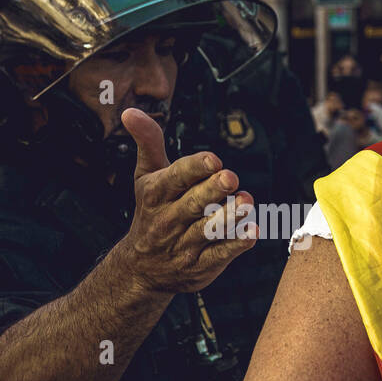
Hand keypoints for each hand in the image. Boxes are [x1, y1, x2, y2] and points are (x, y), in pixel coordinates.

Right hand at [114, 107, 256, 294]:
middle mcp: (167, 220)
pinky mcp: (199, 266)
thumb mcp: (145, 176)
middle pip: (192, 204)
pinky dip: (235, 245)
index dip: (194, 168)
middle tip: (231, 177)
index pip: (175, 178)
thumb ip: (147, 142)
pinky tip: (251, 232)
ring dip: (228, 216)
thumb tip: (130, 111)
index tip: (212, 160)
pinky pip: (218, 255)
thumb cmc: (151, 212)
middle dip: (211, 190)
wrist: (141, 268)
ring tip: (246, 201)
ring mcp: (183, 245)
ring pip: (207, 230)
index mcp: (156, 194)